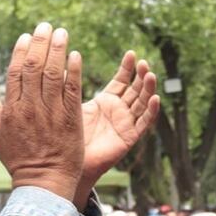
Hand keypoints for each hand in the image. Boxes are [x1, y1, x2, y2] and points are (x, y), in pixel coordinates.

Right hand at [0, 23, 83, 202]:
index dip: (21, 51)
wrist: (44, 182)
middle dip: (40, 43)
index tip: (27, 37)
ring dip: (58, 49)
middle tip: (46, 26)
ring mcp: (51, 112)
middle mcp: (30, 107)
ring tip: (62, 32)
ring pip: (54, 73)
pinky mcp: (70, 118)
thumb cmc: (21, 162)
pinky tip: (75, 55)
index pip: (15, 72)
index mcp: (11, 109)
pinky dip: (74, 70)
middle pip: (34, 67)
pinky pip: (72, 89)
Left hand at [74, 52, 159, 206]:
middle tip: (144, 63)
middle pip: (135, 90)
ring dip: (148, 89)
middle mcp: (119, 111)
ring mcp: (126, 124)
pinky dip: (150, 111)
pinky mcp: (129, 137)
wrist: (67, 161)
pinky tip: (155, 99)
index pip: (121, 80)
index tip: (132, 53)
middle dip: (141, 76)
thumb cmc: (66, 134)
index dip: (127, 68)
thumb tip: (60, 64)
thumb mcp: (70, 104)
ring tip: (150, 75)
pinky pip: (143, 123)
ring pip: (142, 103)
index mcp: (106, 101)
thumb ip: (69, 86)